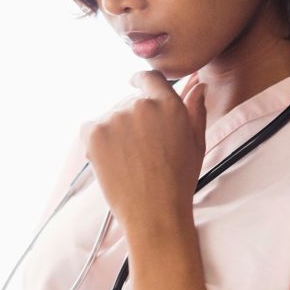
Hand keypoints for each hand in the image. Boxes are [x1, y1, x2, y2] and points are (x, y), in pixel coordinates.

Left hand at [80, 71, 206, 235]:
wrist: (154, 212)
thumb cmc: (178, 182)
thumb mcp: (196, 144)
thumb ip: (196, 110)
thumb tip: (198, 87)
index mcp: (168, 104)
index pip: (149, 77)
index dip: (141, 82)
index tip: (136, 85)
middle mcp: (141, 105)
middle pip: (129, 101)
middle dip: (131, 120)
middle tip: (139, 151)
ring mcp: (115, 118)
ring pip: (110, 117)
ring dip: (115, 132)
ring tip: (128, 161)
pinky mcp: (94, 132)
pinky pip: (90, 128)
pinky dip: (96, 142)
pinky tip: (112, 162)